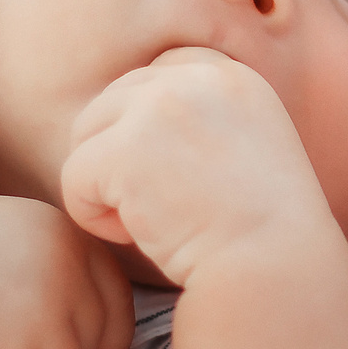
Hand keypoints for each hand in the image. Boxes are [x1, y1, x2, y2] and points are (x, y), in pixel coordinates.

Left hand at [60, 47, 339, 288]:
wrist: (274, 271)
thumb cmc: (260, 233)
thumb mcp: (248, 151)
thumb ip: (201, 119)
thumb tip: (128, 113)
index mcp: (232, 77)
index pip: (158, 77)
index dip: (151, 134)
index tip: (183, 182)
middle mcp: (197, 78)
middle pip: (113, 102)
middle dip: (121, 158)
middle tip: (164, 209)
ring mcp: (161, 109)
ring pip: (86, 134)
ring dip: (106, 185)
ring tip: (151, 221)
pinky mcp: (127, 151)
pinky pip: (73, 177)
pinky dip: (94, 218)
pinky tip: (137, 237)